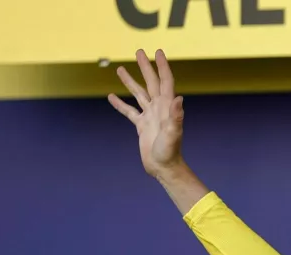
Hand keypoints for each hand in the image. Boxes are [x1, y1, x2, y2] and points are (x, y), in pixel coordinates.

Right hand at [108, 49, 185, 179]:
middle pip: (151, 82)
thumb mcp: (173, 133)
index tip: (158, 52)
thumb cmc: (170, 152)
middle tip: (139, 51)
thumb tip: (178, 98)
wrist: (164, 167)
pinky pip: (129, 112)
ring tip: (119, 69)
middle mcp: (159, 109)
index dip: (162, 66)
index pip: (165, 81)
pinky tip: (111, 96)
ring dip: (130, 81)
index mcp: (167, 107)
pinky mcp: (141, 126)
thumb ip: (176, 116)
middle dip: (145, 67)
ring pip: (138, 94)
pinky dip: (120, 104)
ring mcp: (150, 116)